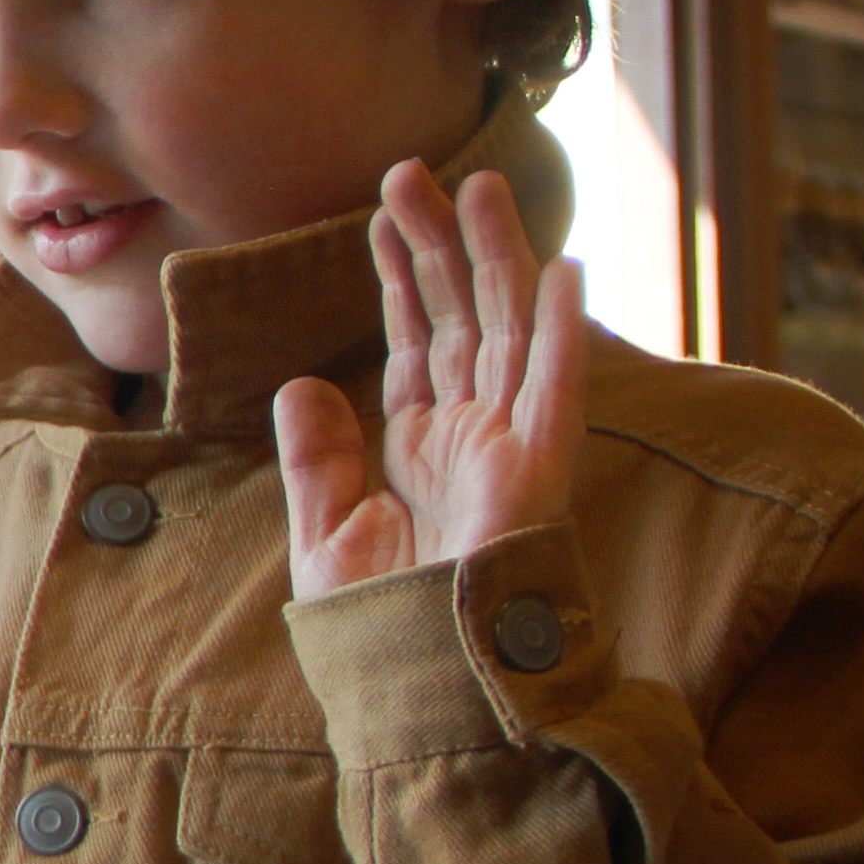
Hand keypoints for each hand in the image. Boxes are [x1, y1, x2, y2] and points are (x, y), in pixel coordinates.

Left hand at [272, 162, 586, 603]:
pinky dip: (560, 334)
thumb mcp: (326, 534)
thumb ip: (318, 460)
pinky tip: (560, 273)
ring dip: (497, 259)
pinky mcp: (539, 474)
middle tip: (412, 173)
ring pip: (508, 333)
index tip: (384, 216)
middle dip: (441, 245)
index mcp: (422, 448)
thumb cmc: (380, 627)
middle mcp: (471, 436)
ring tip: (481, 186)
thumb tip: (302, 383)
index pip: (418, 341)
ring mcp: (510, 450)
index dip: (403, 277)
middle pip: (462, 318)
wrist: (419, 690)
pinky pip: (554, 391)